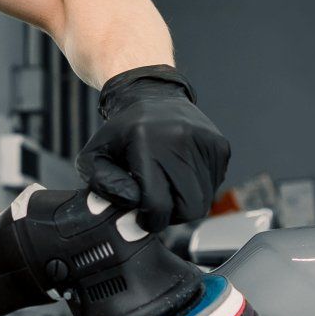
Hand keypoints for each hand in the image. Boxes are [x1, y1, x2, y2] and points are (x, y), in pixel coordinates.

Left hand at [75, 64, 230, 230]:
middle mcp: (180, 139)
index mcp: (146, 142)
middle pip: (188, 208)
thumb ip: (101, 184)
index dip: (149, 219)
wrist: (154, 96)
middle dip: (172, 216)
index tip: (142, 215)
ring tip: (168, 186)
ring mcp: (205, 142)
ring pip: (204, 201)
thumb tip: (132, 204)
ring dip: (185, 203)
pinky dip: (198, 188)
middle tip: (158, 205)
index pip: (157, 203)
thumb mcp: (94, 154)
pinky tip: (182, 173)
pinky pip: (214, 186)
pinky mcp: (220, 146)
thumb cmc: (123, 132)